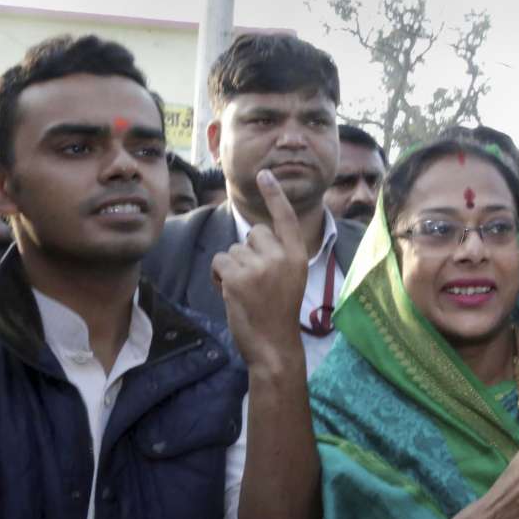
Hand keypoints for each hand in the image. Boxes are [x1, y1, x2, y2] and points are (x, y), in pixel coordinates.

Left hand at [211, 170, 307, 368]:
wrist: (274, 345)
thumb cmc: (278, 313)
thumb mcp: (289, 278)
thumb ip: (277, 255)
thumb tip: (252, 235)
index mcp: (298, 255)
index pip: (285, 218)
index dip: (274, 195)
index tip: (264, 174)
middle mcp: (281, 256)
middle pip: (254, 233)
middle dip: (249, 252)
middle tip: (257, 281)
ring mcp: (259, 266)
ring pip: (233, 249)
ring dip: (232, 267)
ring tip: (246, 292)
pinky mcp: (237, 276)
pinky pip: (219, 261)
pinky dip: (220, 276)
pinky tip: (231, 293)